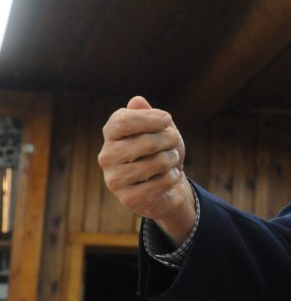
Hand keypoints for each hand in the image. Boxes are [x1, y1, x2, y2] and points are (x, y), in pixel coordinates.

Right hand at [99, 96, 194, 244]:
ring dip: (173, 159)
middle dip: (170, 139)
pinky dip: (174, 176)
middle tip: (174, 142)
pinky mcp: (128, 199)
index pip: (122, 121)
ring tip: (171, 160)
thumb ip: (147, 114)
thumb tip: (137, 101)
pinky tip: (169, 177)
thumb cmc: (161, 151)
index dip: (149, 118)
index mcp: (111, 135)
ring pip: (158, 162)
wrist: (166, 185)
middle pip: (146, 142)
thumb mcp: (159, 128)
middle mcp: (106, 157)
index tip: (167, 119)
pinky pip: (163, 181)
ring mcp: (115, 180)